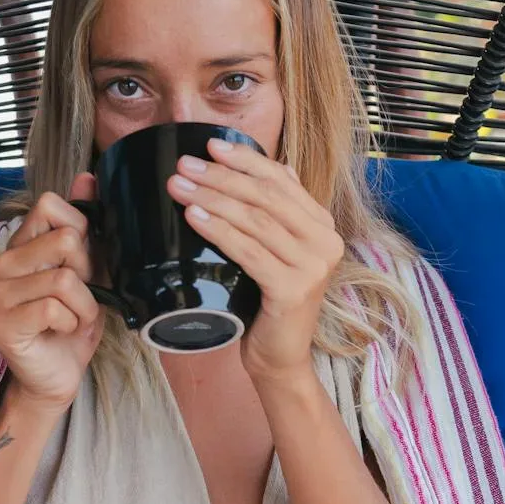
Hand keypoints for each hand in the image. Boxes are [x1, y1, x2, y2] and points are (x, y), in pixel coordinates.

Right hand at [0, 174, 103, 410]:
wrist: (60, 374)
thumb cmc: (72, 323)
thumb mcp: (91, 268)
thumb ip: (87, 223)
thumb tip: (88, 176)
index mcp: (21, 244)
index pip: (51, 205)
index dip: (81, 234)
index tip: (82, 266)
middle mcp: (2, 263)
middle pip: (66, 241)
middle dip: (88, 275)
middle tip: (78, 299)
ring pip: (65, 279)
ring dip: (84, 306)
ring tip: (72, 319)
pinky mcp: (1, 324)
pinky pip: (54, 308)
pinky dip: (71, 322)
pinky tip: (61, 332)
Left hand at [166, 138, 343, 384]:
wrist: (280, 358)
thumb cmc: (268, 303)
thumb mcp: (276, 252)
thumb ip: (276, 214)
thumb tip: (264, 167)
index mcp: (322, 226)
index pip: (283, 180)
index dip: (246, 159)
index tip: (210, 146)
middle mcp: (325, 241)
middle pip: (267, 196)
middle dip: (222, 177)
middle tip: (185, 166)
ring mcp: (313, 267)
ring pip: (256, 221)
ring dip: (213, 199)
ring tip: (179, 188)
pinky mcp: (293, 290)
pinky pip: (250, 252)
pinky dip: (219, 231)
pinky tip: (195, 218)